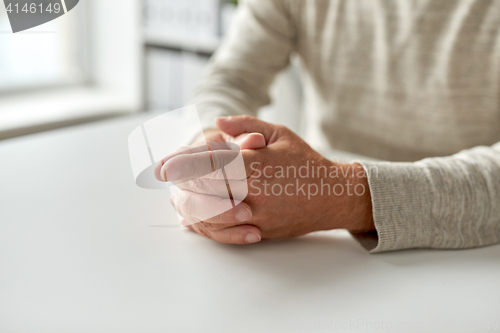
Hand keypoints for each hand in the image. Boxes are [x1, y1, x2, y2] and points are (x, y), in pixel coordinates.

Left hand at [156, 116, 374, 243]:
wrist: (333, 196)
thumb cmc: (304, 161)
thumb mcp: (279, 133)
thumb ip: (246, 125)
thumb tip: (218, 122)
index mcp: (257, 164)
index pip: (209, 163)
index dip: (182, 163)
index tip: (162, 165)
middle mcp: (254, 192)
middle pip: (203, 190)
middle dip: (180, 182)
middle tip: (166, 176)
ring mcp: (256, 216)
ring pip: (209, 215)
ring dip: (188, 205)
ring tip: (176, 195)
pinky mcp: (259, 231)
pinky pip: (224, 232)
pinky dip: (203, 226)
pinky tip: (191, 218)